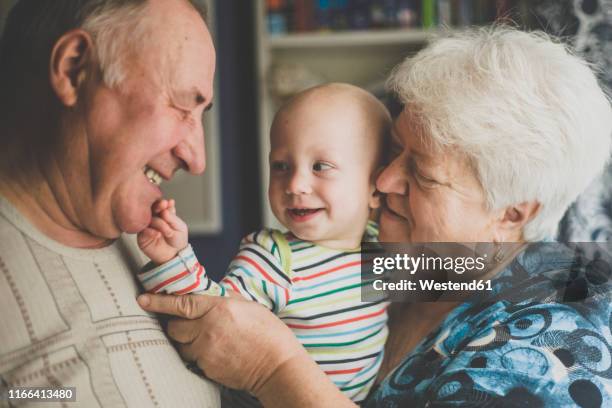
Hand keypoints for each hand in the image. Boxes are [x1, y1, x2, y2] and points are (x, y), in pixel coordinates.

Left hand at [136, 293, 308, 395]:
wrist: (277, 366)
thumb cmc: (268, 333)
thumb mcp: (249, 306)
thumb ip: (224, 299)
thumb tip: (206, 295)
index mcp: (220, 308)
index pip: (182, 303)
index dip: (159, 301)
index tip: (142, 299)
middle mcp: (209, 328)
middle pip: (174, 326)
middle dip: (175, 324)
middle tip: (185, 324)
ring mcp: (206, 350)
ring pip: (180, 344)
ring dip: (186, 341)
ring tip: (205, 339)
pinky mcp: (207, 368)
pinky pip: (191, 359)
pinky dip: (197, 355)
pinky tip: (215, 352)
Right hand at [137, 199, 187, 263]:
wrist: (174, 256)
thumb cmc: (178, 240)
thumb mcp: (180, 227)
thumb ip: (173, 217)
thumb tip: (166, 206)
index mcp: (163, 214)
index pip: (160, 205)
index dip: (162, 203)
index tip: (165, 203)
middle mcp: (154, 219)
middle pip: (152, 210)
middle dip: (157, 207)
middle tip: (162, 206)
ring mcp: (147, 227)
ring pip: (149, 220)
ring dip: (159, 223)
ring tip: (168, 231)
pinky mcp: (142, 236)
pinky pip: (143, 231)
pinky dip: (151, 232)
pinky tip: (158, 234)